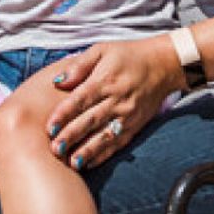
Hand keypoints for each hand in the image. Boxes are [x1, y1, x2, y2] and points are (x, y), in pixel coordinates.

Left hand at [46, 35, 180, 169]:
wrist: (164, 65)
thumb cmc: (128, 55)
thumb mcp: (102, 50)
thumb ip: (79, 65)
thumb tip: (57, 81)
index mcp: (106, 80)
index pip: (81, 99)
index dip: (65, 114)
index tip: (49, 127)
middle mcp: (117, 100)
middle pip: (91, 120)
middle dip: (72, 136)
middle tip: (54, 149)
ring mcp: (127, 115)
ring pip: (104, 136)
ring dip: (87, 151)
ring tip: (72, 163)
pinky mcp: (135, 125)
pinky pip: (118, 143)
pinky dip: (104, 155)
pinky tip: (89, 164)